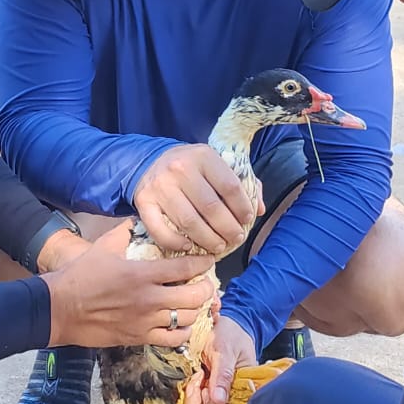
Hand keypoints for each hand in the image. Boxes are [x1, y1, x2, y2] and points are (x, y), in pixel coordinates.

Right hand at [42, 221, 215, 348]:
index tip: (208, 261)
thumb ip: (124, 232)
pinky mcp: (139, 337)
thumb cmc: (80, 276)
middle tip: (205, 283)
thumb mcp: (102, 247)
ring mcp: (145, 321)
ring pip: (187, 319)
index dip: (202, 264)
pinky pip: (173, 340)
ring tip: (195, 303)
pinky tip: (181, 324)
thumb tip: (136, 221)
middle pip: (194, 296)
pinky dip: (183, 332)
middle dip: (205, 289)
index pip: (184, 268)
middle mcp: (149, 299)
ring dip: (196, 310)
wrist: (60, 309)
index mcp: (142, 273)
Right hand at [133, 144, 257, 254]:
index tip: (247, 220)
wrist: (151, 160)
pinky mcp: (144, 202)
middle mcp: (180, 168)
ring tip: (219, 246)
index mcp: (203, 156)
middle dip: (228, 229)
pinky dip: (177, 243)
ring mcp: (160, 186)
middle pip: (211, 208)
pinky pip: (161, 231)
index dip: (243, 208)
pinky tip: (189, 247)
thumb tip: (260, 209)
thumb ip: (243, 183)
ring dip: (208, 240)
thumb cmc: (192, 167)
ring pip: (189, 223)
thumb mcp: (217, 165)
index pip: (230, 186)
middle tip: (236, 238)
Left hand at [179, 315, 256, 403]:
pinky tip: (191, 379)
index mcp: (245, 393)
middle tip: (199, 380)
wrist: (224, 325)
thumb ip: (224, 375)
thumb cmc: (232, 335)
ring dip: (191, 401)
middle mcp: (231, 401)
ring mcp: (216, 400)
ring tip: (196, 378)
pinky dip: (186, 396)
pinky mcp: (203, 396)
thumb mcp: (226, 350)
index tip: (207, 388)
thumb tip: (219, 401)